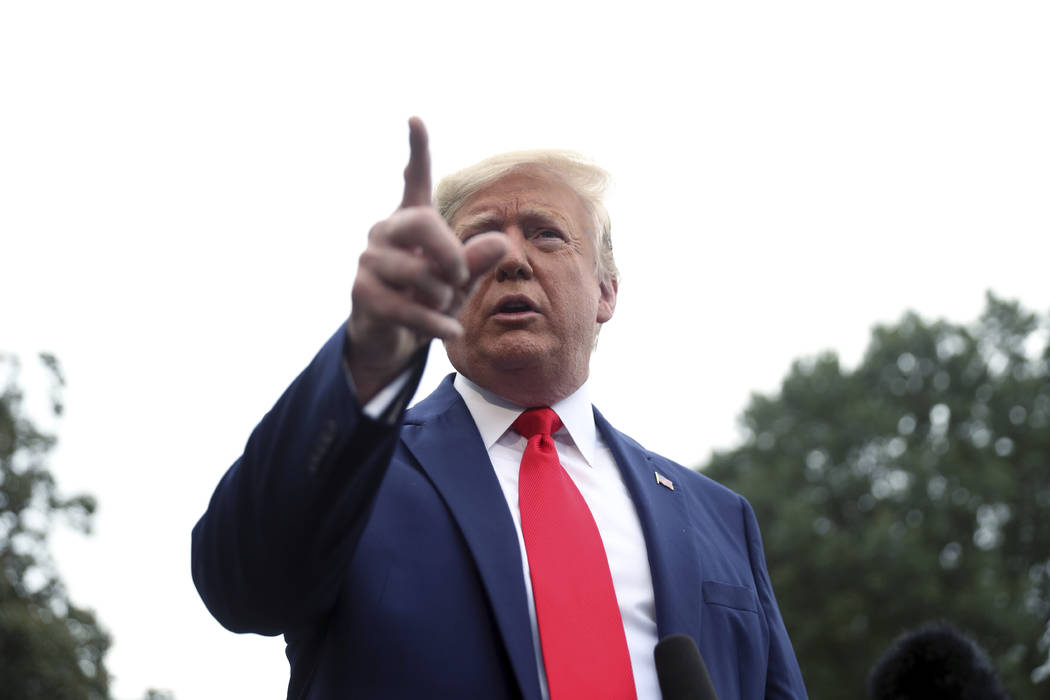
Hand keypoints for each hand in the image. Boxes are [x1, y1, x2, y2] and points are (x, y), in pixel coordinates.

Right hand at [346, 117, 506, 401]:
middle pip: (421, 223)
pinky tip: (451, 330)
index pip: (415, 178)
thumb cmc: (430, 298)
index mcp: (412, 219)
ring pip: (418, 273)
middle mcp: (385, 230)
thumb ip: (480, 261)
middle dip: (450, 252)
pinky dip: (435, 322)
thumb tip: (503, 242)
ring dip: (442, 297)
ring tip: (445, 307)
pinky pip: (406, 307)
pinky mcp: (362, 291)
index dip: (418, 150)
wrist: (392, 337)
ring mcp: (369, 259)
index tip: (416, 119)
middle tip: (461, 277)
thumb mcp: (462, 280)